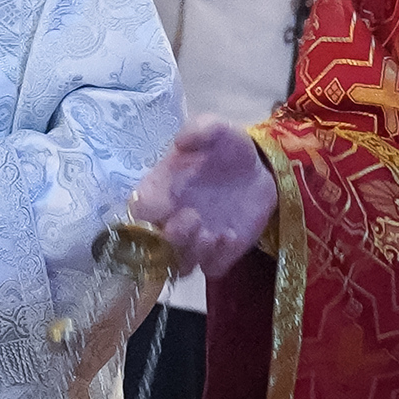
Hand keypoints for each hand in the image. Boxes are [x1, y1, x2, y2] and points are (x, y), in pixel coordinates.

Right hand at [133, 115, 275, 275]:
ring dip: (191, 253)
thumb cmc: (227, 149)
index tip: (166, 201)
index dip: (146, 210)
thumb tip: (181, 142)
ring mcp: (194, 240)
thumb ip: (200, 130)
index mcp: (159, 190)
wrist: (260, 169)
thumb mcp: (217, 129)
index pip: (138, 208)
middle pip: (154, 246)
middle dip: (171, 237)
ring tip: (213, 233)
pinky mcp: (219, 253)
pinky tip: (231, 235)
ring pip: (179, 265)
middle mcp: (170, 220)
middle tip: (194, 217)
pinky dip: (218, 258)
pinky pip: (212, 269)